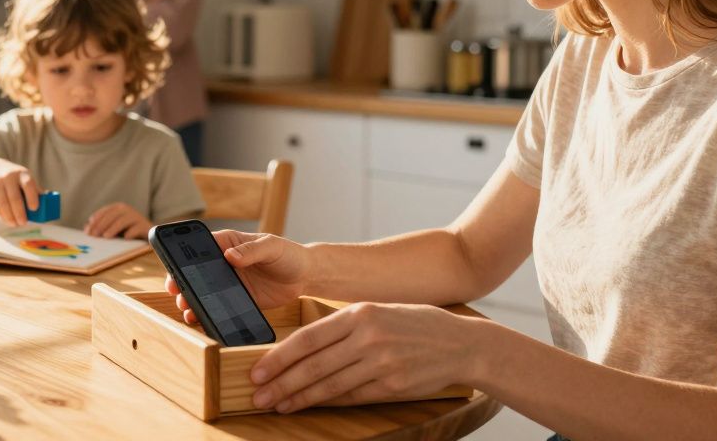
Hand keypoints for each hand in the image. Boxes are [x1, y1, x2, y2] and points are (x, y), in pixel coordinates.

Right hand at [0, 161, 39, 226]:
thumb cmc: (14, 178)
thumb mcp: (25, 178)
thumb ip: (35, 190)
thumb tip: (48, 205)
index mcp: (22, 174)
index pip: (28, 185)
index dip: (32, 197)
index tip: (34, 209)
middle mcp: (9, 176)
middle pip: (14, 198)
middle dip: (19, 213)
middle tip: (23, 223)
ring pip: (3, 204)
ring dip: (9, 217)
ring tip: (14, 224)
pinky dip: (0, 215)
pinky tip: (5, 219)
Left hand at [83, 203, 151, 238]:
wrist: (149, 235)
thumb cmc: (127, 231)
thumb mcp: (113, 228)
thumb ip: (101, 227)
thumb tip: (86, 229)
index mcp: (118, 208)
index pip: (104, 212)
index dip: (95, 221)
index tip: (88, 232)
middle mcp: (127, 210)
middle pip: (113, 215)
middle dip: (102, 225)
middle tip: (94, 235)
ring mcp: (137, 217)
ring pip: (124, 220)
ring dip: (114, 228)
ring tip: (106, 236)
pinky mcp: (146, 226)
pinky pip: (137, 228)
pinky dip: (131, 232)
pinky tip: (125, 238)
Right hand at [165, 230, 310, 323]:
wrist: (305, 276)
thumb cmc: (289, 253)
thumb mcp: (272, 246)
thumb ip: (251, 250)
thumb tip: (230, 255)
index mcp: (229, 243)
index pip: (201, 247)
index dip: (185, 256)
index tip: (175, 266)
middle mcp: (224, 263)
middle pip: (196, 271)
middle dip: (183, 280)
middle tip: (177, 291)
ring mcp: (229, 283)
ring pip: (203, 291)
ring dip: (192, 299)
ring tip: (187, 308)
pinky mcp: (237, 300)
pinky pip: (218, 307)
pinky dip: (208, 314)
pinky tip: (202, 320)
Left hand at [248, 302, 481, 412]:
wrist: (459, 343)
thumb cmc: (412, 324)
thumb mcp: (377, 311)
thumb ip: (343, 326)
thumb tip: (302, 346)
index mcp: (359, 313)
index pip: (308, 338)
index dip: (278, 358)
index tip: (257, 371)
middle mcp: (368, 337)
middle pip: (313, 366)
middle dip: (281, 383)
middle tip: (258, 396)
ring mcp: (381, 364)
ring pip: (329, 386)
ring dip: (299, 398)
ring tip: (279, 405)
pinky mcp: (392, 386)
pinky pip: (351, 397)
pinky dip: (327, 403)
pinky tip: (310, 406)